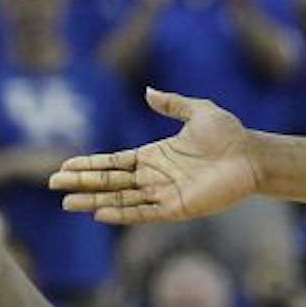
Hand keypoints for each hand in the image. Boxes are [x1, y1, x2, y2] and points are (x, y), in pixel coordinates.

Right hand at [52, 88, 259, 223]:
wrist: (252, 155)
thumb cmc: (228, 134)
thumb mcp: (197, 111)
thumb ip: (172, 104)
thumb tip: (148, 93)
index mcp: (154, 155)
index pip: (113, 162)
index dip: (89, 165)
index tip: (64, 166)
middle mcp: (154, 176)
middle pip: (109, 181)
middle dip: (81, 182)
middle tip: (53, 183)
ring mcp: (163, 193)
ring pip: (120, 198)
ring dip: (94, 201)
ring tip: (68, 203)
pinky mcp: (176, 208)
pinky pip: (143, 213)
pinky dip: (122, 213)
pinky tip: (101, 213)